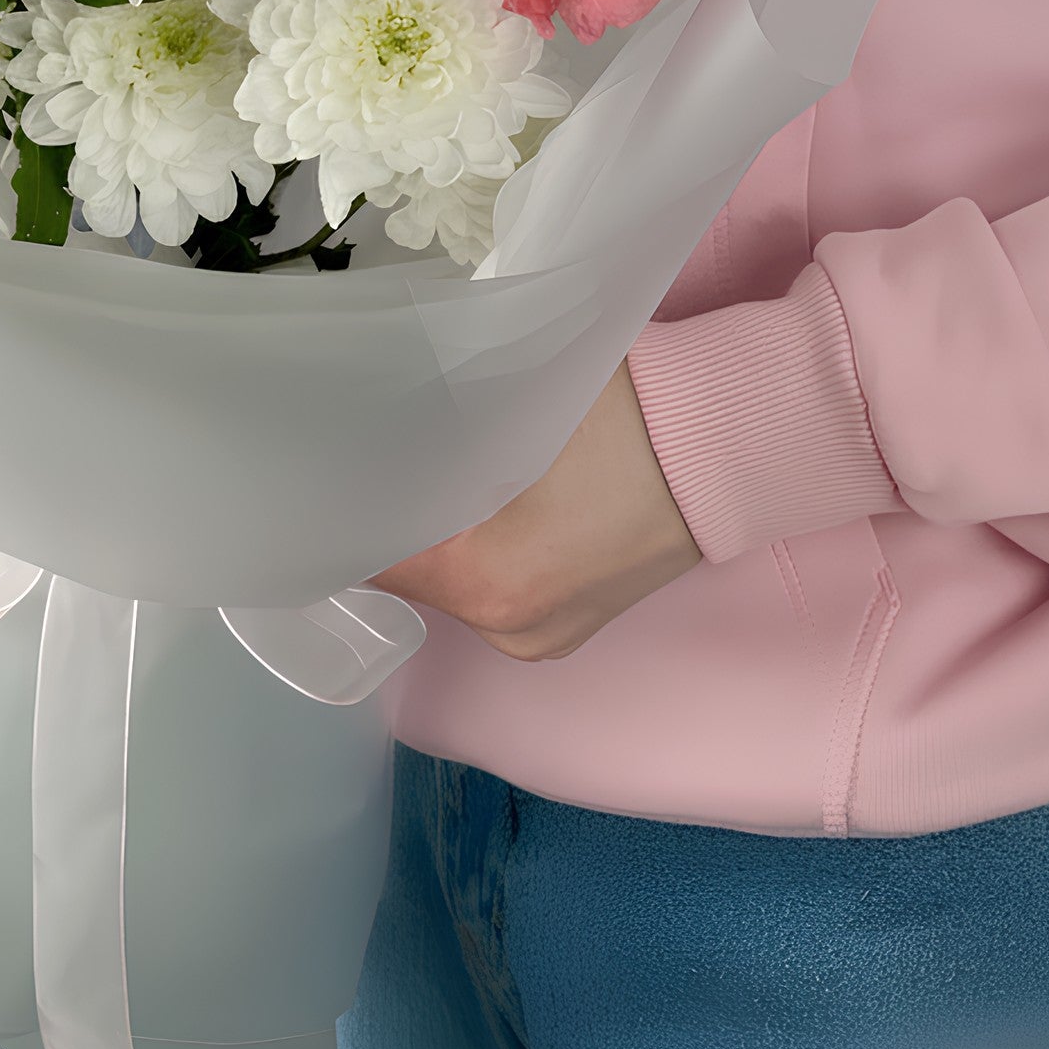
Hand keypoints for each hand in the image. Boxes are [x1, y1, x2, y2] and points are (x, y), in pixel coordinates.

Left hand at [372, 364, 700, 660]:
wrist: (726, 440)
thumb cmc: (620, 413)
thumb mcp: (507, 414)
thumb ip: (429, 443)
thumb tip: (366, 441)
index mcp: (482, 580)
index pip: (368, 556)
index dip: (340, 510)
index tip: (322, 470)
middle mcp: (510, 629)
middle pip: (411, 572)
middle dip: (392, 516)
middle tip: (374, 455)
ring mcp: (547, 635)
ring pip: (454, 581)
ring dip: (438, 532)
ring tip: (437, 469)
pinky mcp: (575, 622)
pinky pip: (500, 586)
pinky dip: (483, 548)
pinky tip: (490, 496)